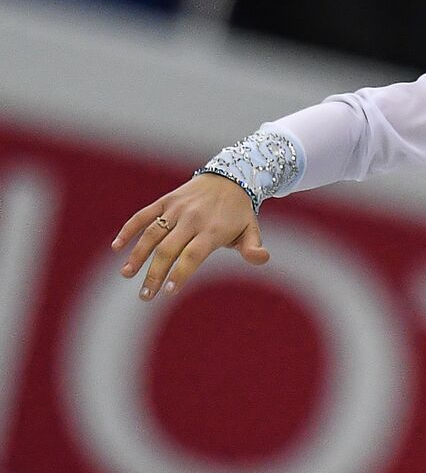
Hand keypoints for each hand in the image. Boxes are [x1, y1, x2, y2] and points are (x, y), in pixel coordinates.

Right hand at [111, 173, 269, 299]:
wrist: (231, 176)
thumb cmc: (240, 212)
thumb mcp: (251, 229)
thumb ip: (253, 247)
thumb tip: (261, 258)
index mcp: (212, 230)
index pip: (192, 255)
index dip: (180, 273)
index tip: (168, 291)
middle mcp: (192, 219)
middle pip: (168, 249)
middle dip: (154, 274)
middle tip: (145, 296)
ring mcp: (176, 209)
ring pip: (152, 233)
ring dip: (137, 254)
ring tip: (126, 274)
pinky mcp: (166, 201)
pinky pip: (143, 215)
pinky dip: (129, 229)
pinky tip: (117, 247)